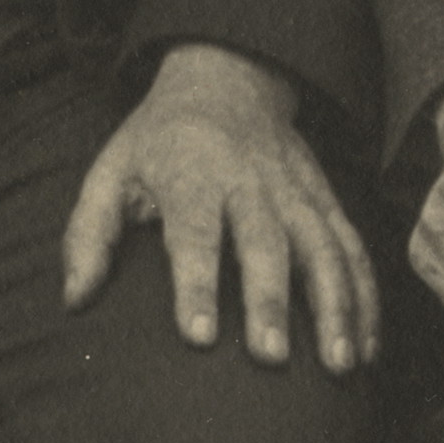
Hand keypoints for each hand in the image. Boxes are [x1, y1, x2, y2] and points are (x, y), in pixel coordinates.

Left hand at [62, 41, 378, 370]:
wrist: (227, 78)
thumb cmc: (159, 141)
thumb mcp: (111, 171)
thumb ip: (88, 234)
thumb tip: (74, 299)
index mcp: (192, 171)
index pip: (195, 231)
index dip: (196, 283)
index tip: (199, 336)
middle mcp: (250, 180)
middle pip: (265, 242)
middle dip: (270, 301)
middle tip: (270, 358)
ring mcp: (296, 189)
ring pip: (324, 247)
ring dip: (336, 306)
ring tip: (339, 364)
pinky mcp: (326, 199)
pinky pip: (353, 248)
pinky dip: (366, 297)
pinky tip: (369, 346)